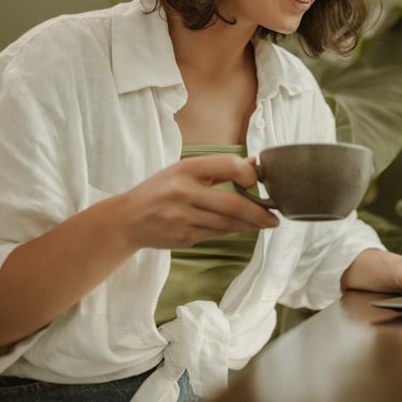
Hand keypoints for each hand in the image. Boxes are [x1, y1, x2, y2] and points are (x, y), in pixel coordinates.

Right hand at [112, 154, 278, 250]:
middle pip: (233, 204)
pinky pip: (217, 234)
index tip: (257, 182)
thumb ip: (218, 168)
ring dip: (251, 225)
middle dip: (260, 213)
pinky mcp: (182, 237)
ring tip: (266, 223)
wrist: (126, 219)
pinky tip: (245, 229)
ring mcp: (182, 216)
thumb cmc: (160, 190)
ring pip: (228, 223)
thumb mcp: (184, 171)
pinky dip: (234, 231)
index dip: (248, 175)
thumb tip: (253, 165)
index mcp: (185, 168)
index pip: (227, 165)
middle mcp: (183, 191)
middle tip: (275, 218)